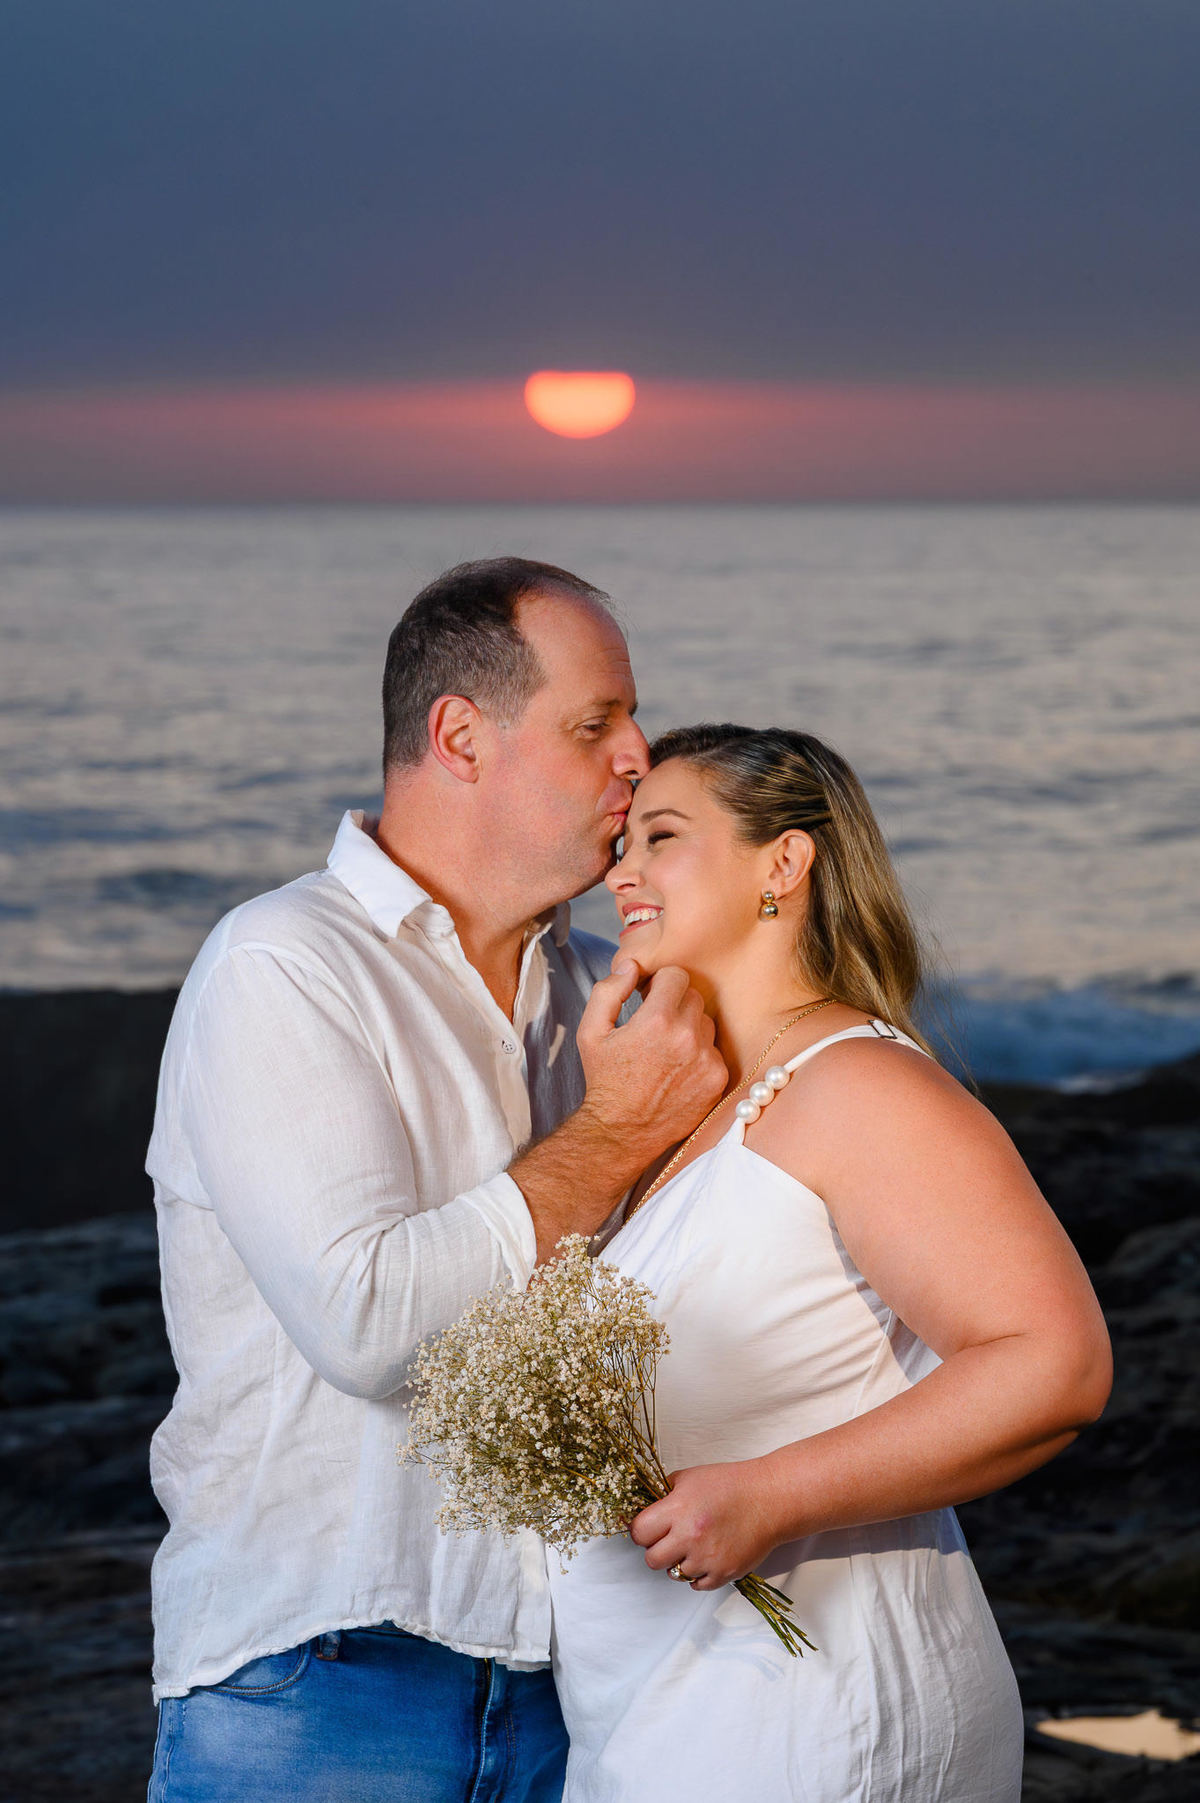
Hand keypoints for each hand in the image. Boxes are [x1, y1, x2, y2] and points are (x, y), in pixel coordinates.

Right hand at [575, 959, 726, 1175]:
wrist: (622, 1132)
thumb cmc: (605, 1080)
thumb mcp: (590, 1032)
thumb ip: (608, 991)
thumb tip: (630, 966)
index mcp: (657, 1020)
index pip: (677, 975)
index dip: (661, 984)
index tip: (650, 998)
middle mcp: (687, 1037)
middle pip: (693, 996)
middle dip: (675, 1004)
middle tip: (656, 1024)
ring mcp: (707, 1059)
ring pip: (706, 1022)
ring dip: (690, 1028)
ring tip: (666, 1050)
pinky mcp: (718, 1079)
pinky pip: (714, 1050)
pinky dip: (700, 1054)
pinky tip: (678, 1069)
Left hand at [629, 1459, 783, 1589]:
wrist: (768, 1499)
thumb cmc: (731, 1485)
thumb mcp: (690, 1477)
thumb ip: (664, 1494)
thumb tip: (644, 1509)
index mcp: (678, 1508)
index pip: (639, 1532)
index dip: (641, 1530)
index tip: (648, 1529)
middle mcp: (690, 1536)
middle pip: (652, 1560)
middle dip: (657, 1549)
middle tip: (669, 1539)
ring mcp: (707, 1558)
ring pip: (673, 1574)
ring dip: (679, 1561)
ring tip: (693, 1545)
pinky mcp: (724, 1574)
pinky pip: (696, 1585)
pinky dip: (698, 1574)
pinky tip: (705, 1556)